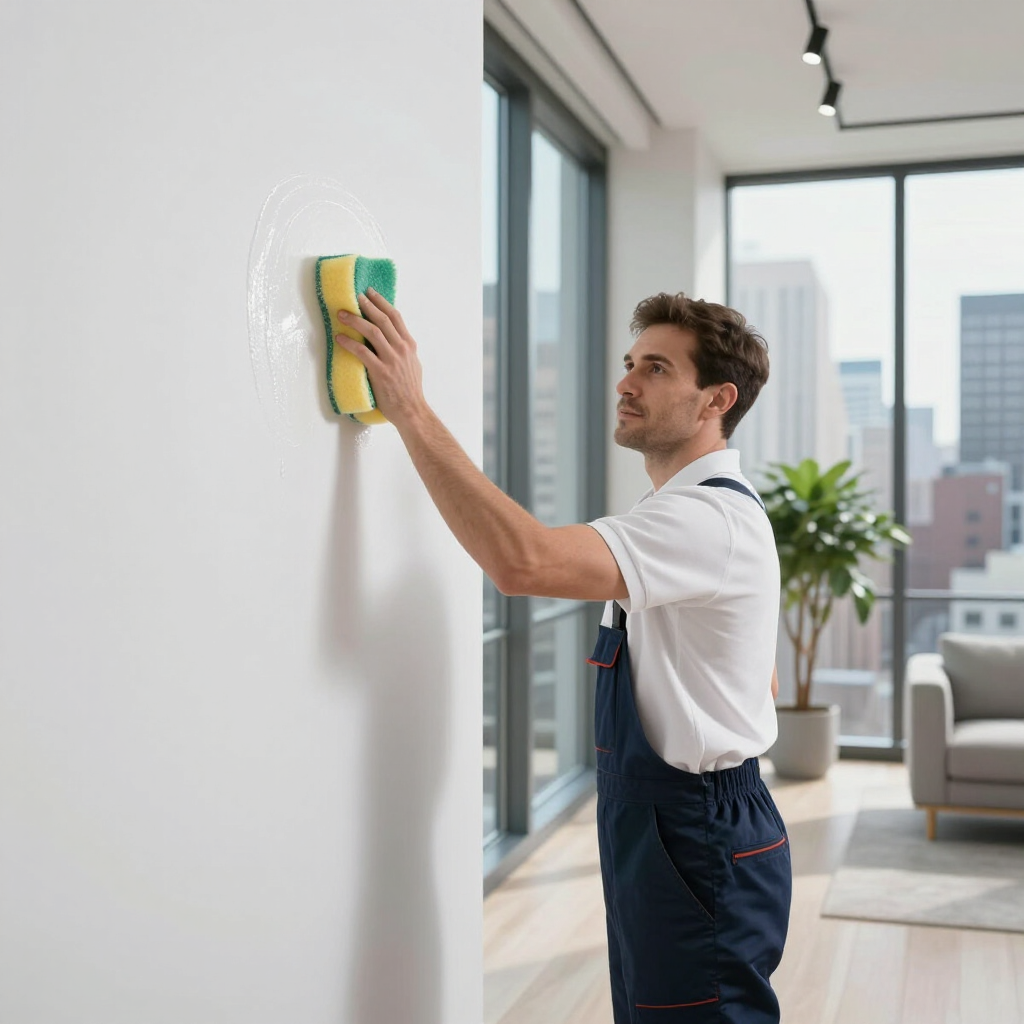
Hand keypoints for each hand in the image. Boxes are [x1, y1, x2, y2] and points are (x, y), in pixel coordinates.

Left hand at [333, 289, 427, 428]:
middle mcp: (401, 349)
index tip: (371, 293)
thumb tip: (390, 340)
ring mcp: (391, 360)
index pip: (395, 317)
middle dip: (367, 305)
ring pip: (372, 331)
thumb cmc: (410, 391)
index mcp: (409, 346)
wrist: (412, 410)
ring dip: (355, 320)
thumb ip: (403, 350)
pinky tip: (340, 338)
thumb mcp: (413, 364)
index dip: (382, 302)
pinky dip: (349, 343)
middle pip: (382, 320)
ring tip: (342, 314)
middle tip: (355, 296)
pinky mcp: (380, 372)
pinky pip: (362, 352)